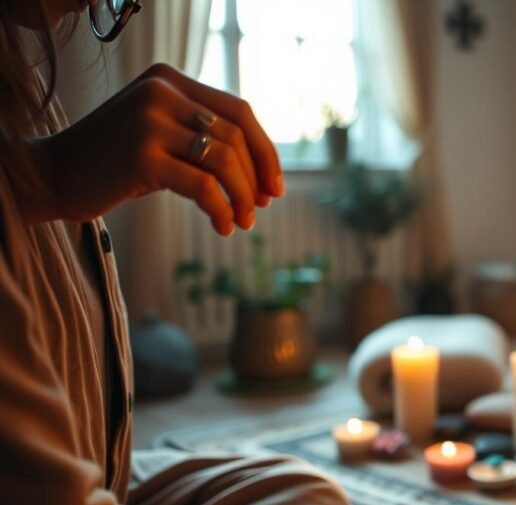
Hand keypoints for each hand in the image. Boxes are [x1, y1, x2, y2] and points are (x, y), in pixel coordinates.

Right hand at [23, 63, 283, 235]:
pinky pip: (203, 186)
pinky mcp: (141, 155)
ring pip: (223, 161)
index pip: (239, 111)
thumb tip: (263, 174)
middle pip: (236, 137)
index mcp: (168, 78)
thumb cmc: (114, 161)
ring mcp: (149, 121)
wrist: (53, 174)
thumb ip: (201, 136)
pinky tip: (223, 226)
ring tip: (244, 222)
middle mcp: (160, 91)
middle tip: (260, 208)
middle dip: (256, 178)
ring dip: (242, 196)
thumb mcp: (160, 134)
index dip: (265, 151)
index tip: (274, 186)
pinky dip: (221, 209)